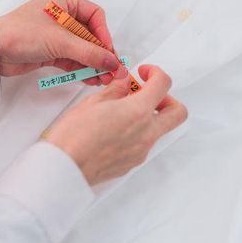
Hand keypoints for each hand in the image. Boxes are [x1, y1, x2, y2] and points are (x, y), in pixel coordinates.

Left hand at [0, 0, 120, 85]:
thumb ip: (89, 52)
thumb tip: (113, 63)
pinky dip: (82, 69)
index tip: (109, 52)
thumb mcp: (60, 41)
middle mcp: (61, 16)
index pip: (95, 16)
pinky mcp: (50, 51)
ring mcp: (56, 35)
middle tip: (112, 71)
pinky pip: (72, 60)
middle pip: (91, 36)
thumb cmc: (20, 34)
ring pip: (82, 50)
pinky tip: (91, 79)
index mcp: (63, 2)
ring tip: (104, 80)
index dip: (104, 34)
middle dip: (101, 54)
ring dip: (93, 64)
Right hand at [46, 65, 187, 185]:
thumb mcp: (92, 103)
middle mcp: (146, 133)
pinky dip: (136, 132)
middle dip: (167, 99)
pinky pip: (143, 144)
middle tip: (147, 94)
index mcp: (138, 112)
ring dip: (149, 117)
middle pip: (177, 113)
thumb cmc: (73, 137)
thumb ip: (115, 90)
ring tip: (122, 111)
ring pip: (159, 130)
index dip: (156, 73)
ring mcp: (141, 151)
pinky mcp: (131, 164)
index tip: (144, 73)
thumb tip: (124, 83)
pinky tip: (114, 129)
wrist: (63, 168)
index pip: (163, 85)